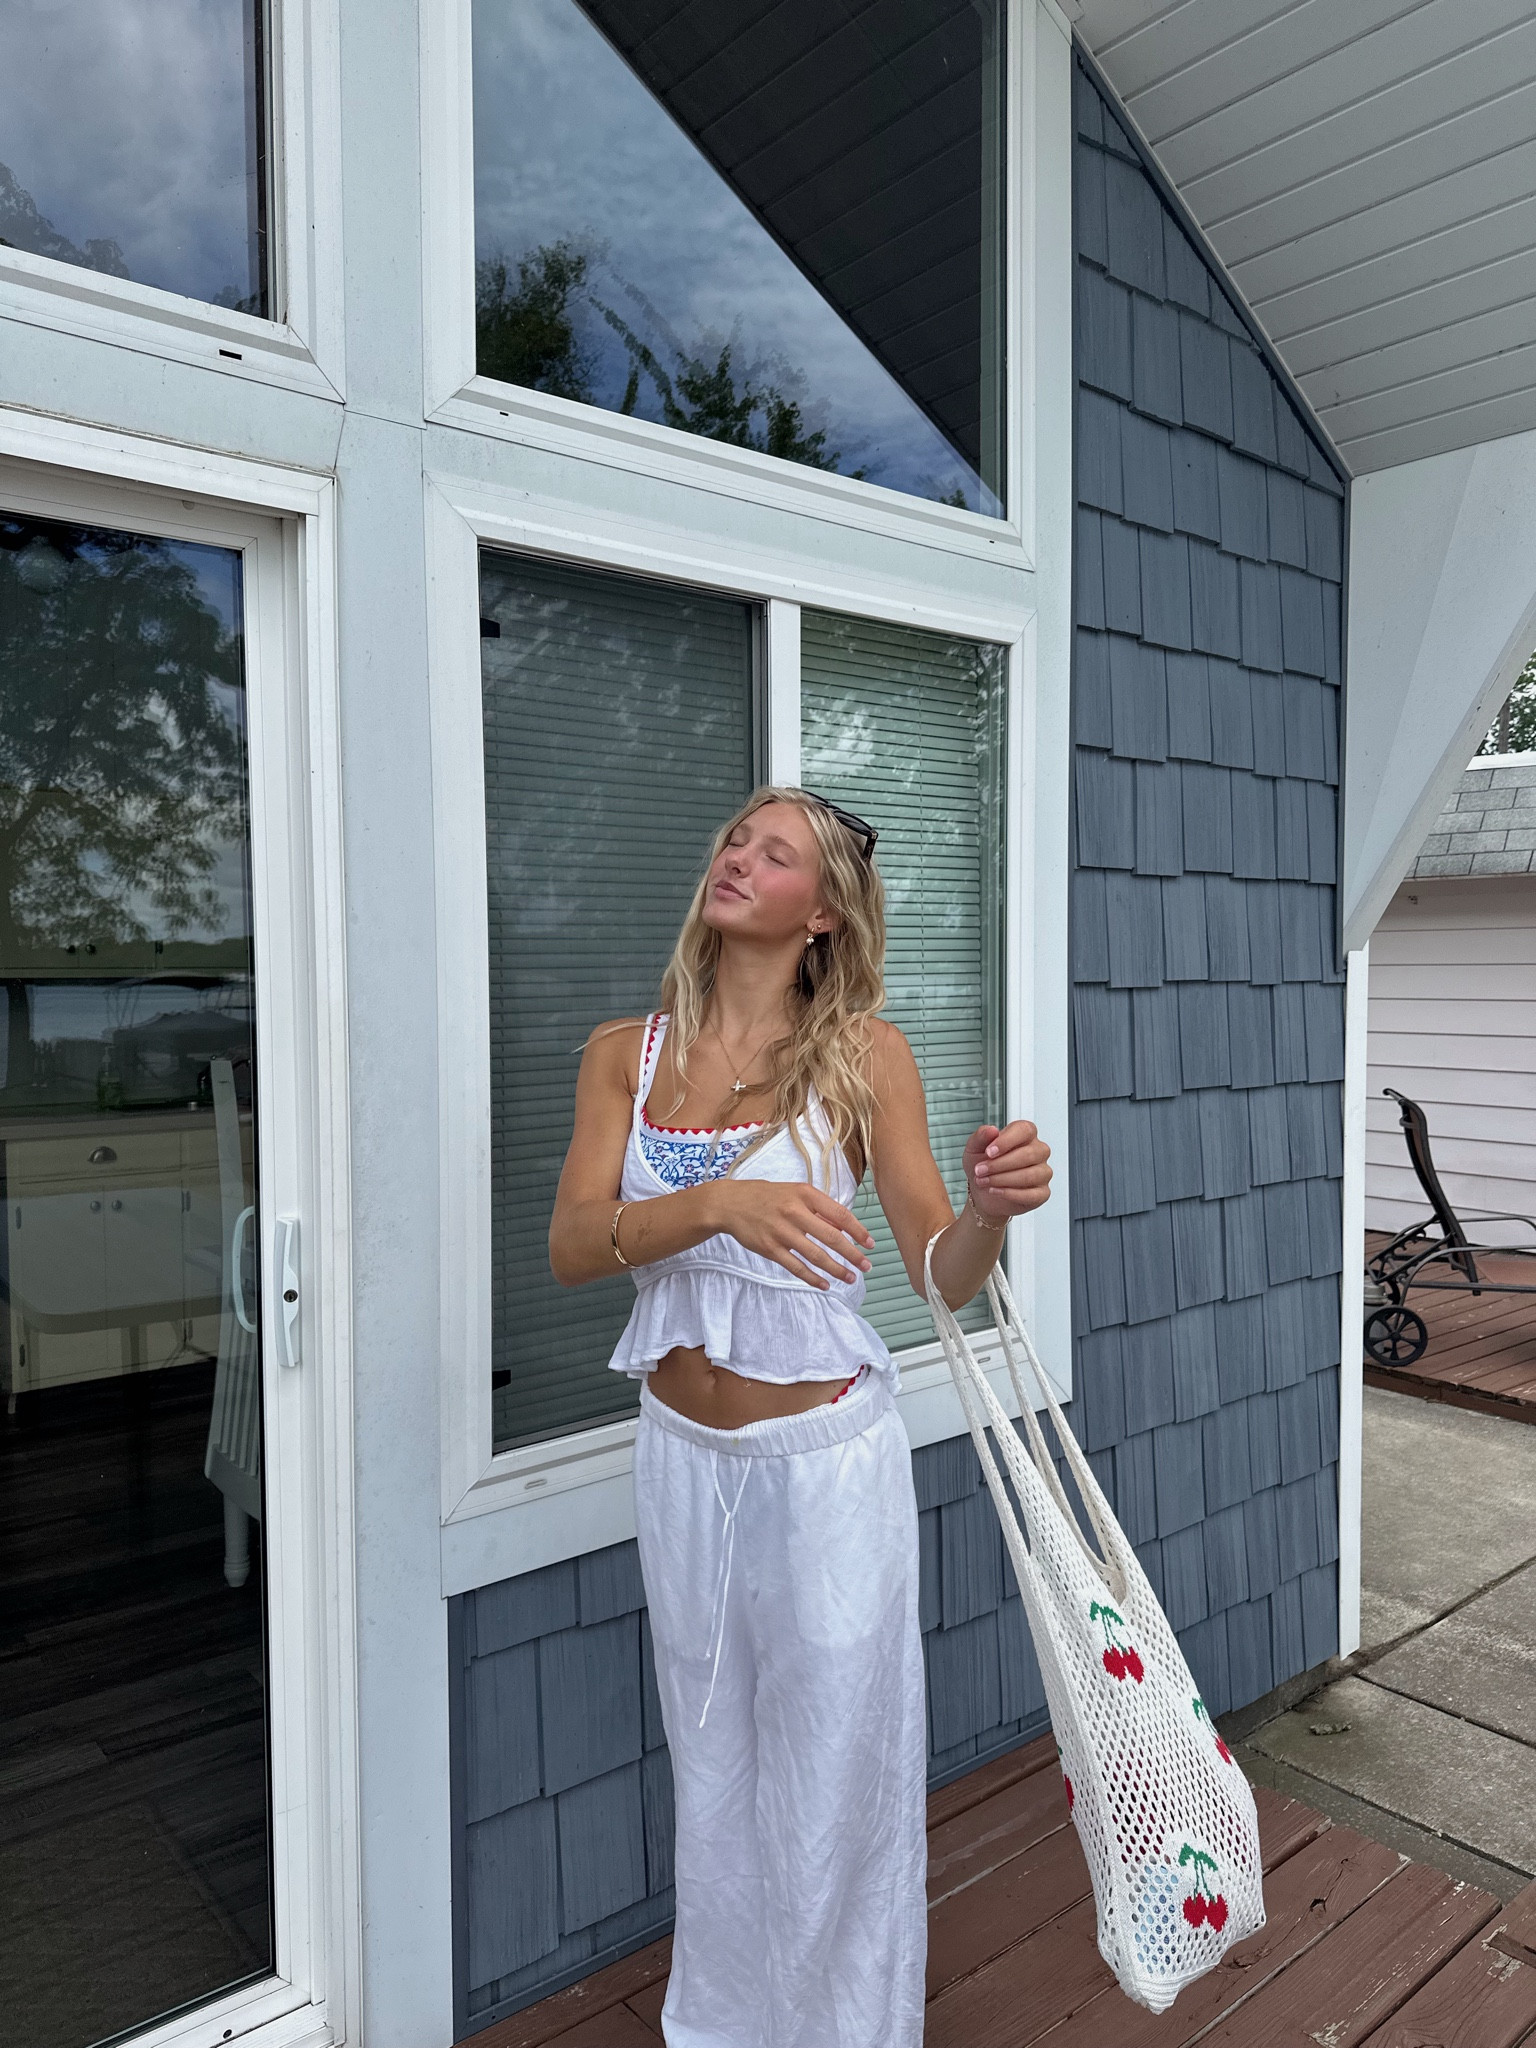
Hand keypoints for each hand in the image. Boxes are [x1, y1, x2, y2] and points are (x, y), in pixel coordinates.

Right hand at [712, 1180, 874, 1289]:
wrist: (730, 1203)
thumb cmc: (767, 1196)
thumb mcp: (795, 1192)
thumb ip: (819, 1208)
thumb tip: (845, 1227)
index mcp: (805, 1194)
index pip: (840, 1214)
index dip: (858, 1231)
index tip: (870, 1244)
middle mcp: (795, 1211)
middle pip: (832, 1237)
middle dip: (853, 1254)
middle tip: (866, 1266)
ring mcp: (781, 1231)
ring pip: (816, 1255)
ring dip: (836, 1269)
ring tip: (850, 1278)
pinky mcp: (770, 1248)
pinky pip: (796, 1267)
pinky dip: (812, 1278)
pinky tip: (824, 1285)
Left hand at [963, 1121, 1051, 1221]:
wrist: (981, 1191)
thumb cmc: (983, 1165)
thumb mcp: (974, 1148)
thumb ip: (981, 1136)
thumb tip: (991, 1130)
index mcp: (1025, 1135)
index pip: (1025, 1130)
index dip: (1007, 1141)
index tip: (989, 1152)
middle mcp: (1038, 1151)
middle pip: (1028, 1154)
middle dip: (999, 1164)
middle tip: (981, 1170)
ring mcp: (1043, 1172)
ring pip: (1029, 1175)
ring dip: (1002, 1179)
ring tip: (985, 1181)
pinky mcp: (1042, 1192)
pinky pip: (1032, 1194)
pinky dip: (1010, 1194)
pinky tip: (996, 1191)